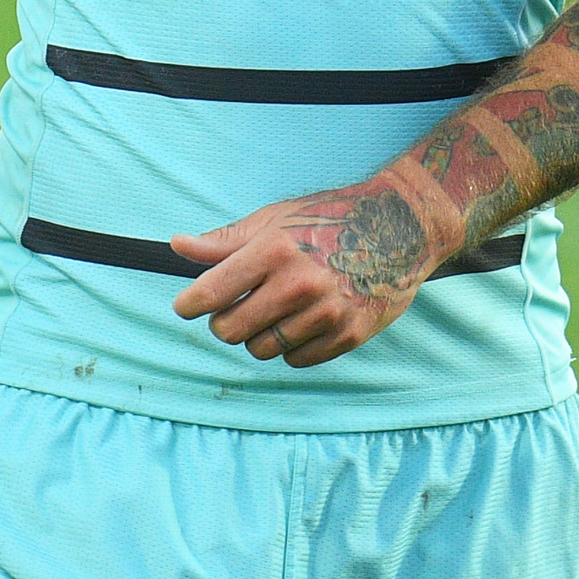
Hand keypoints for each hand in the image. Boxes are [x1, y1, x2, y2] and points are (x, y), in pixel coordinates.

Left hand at [169, 178, 445, 367]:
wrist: (400, 228)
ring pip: (260, 349)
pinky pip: (296, 359)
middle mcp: (299, 285)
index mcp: (274, 251)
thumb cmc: (329, 218)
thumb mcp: (273, 220)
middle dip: (223, 321)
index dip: (190, 303)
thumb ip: (224, 242)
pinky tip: (300, 321)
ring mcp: (326, 314)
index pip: (211, 293)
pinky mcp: (348, 335)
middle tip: (232, 307)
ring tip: (273, 310)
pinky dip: (290, 346)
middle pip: (230, 330)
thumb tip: (178, 246)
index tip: (186, 306)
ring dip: (257, 335)